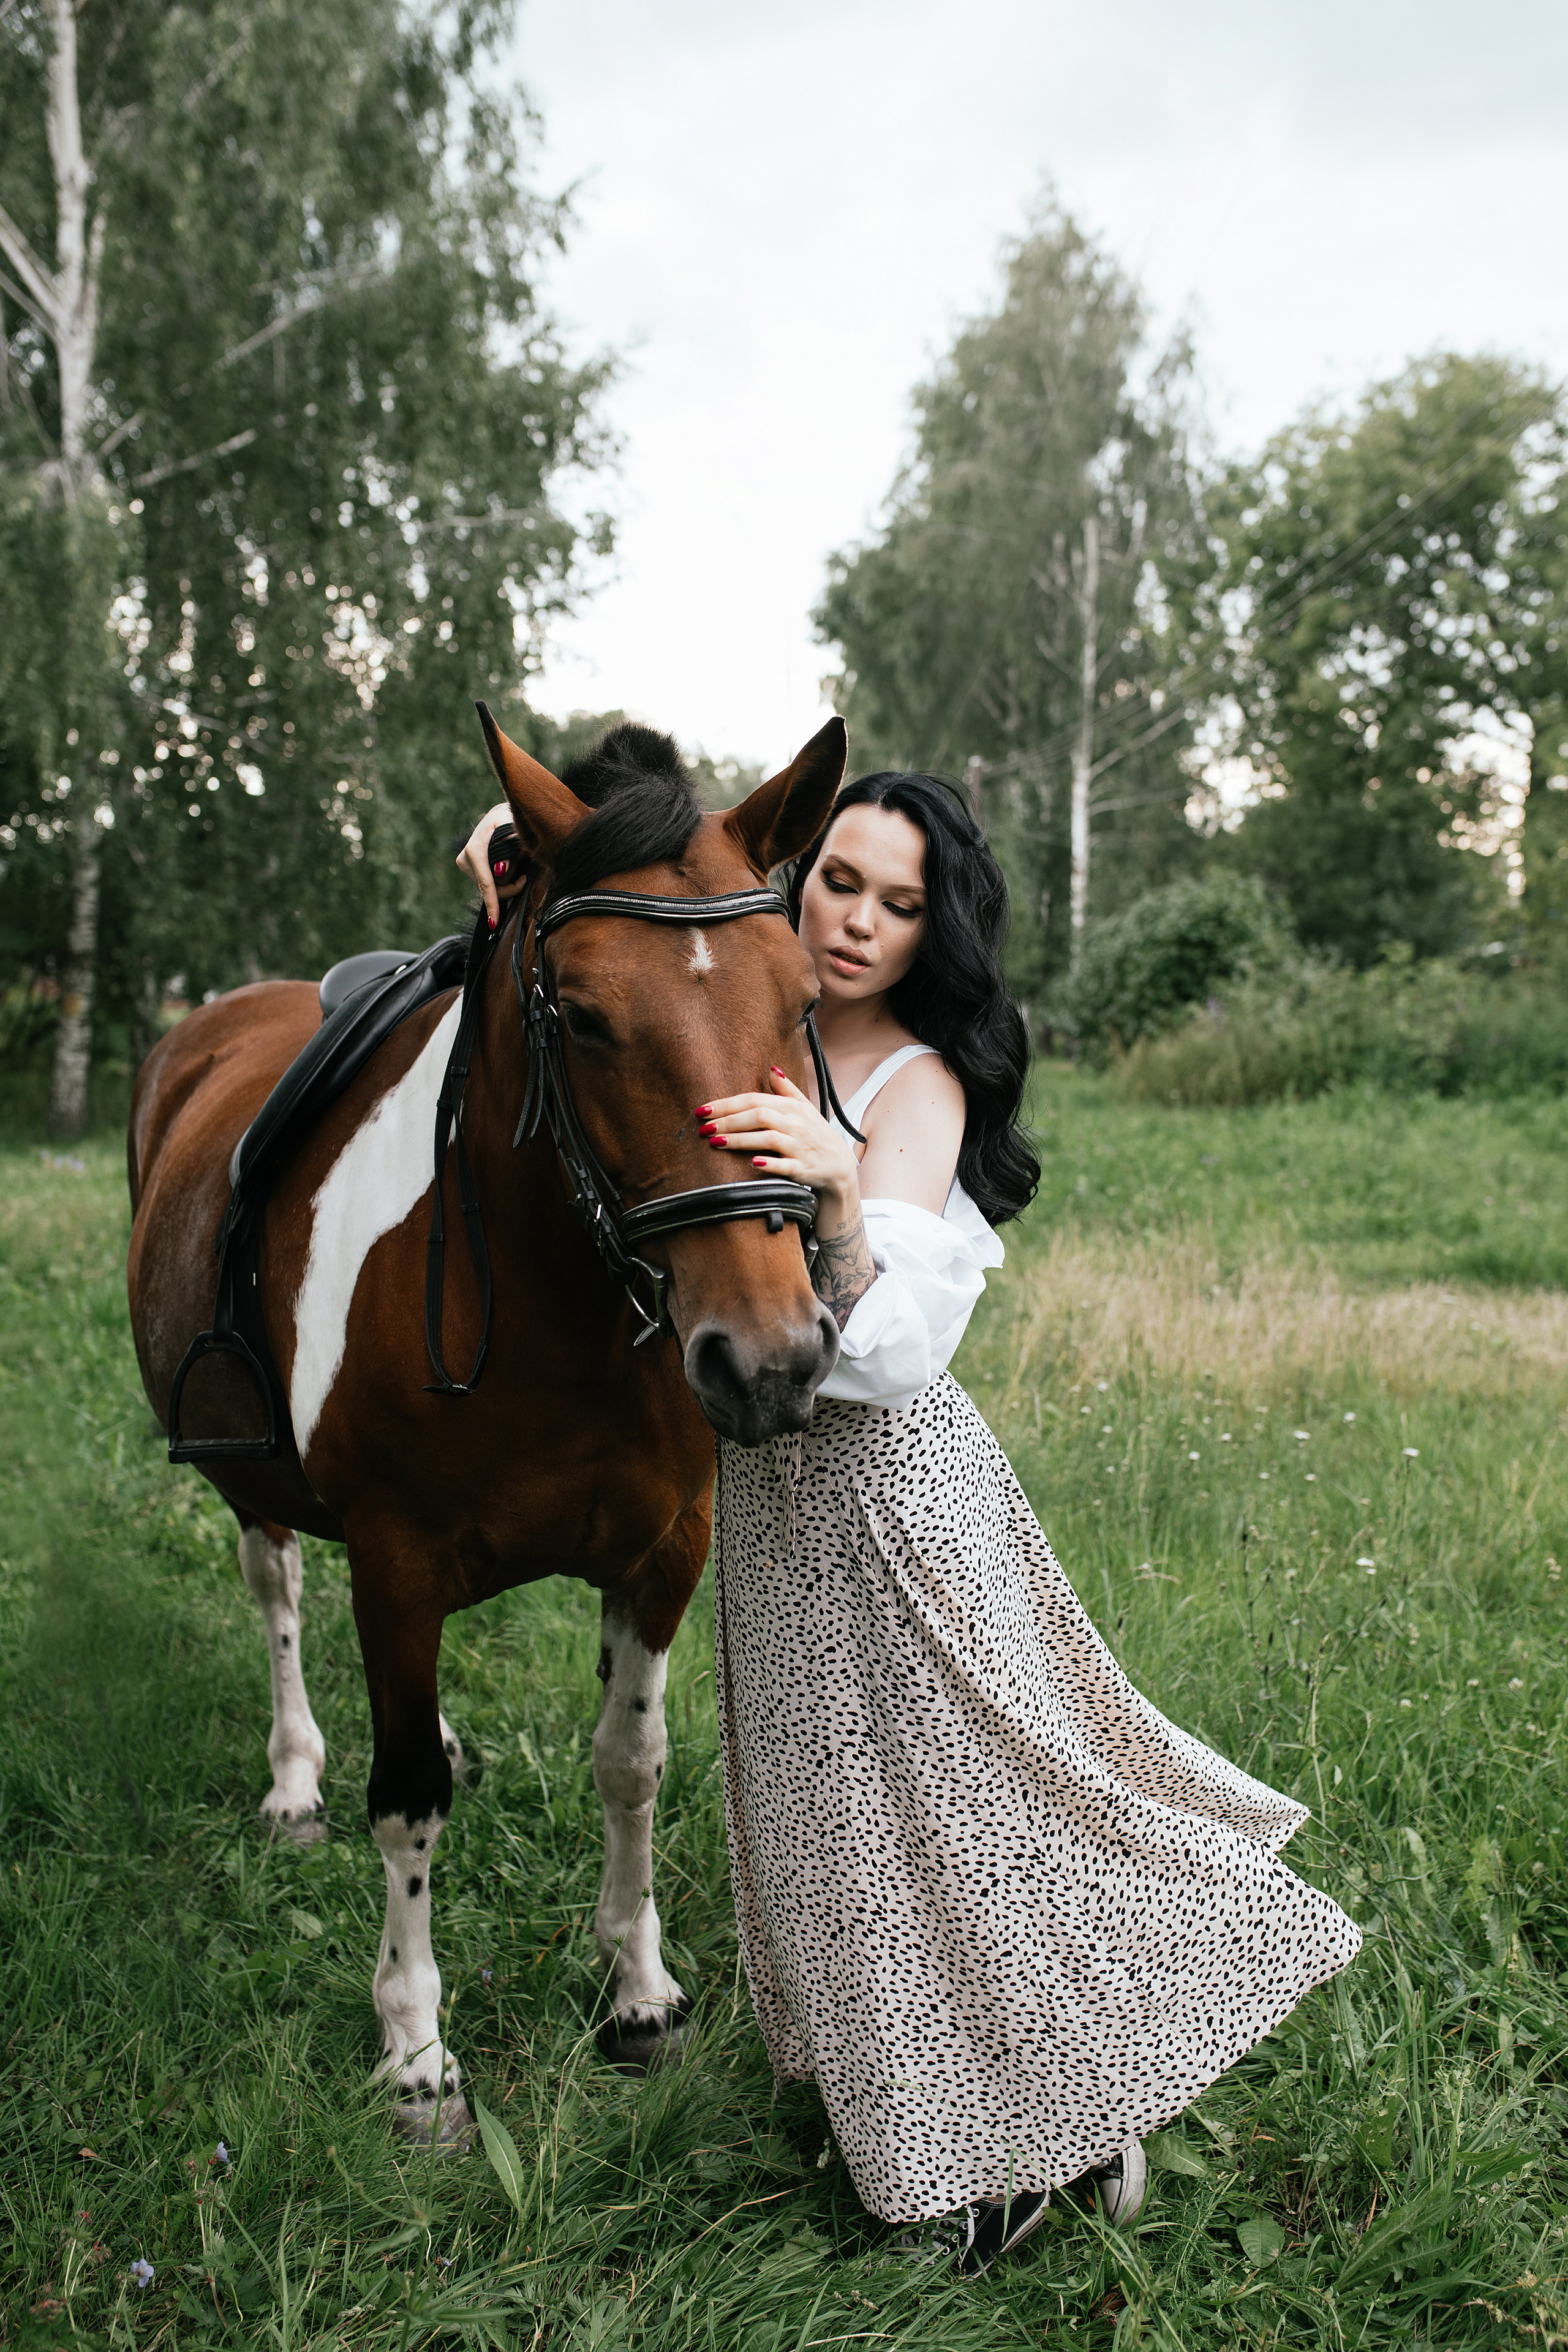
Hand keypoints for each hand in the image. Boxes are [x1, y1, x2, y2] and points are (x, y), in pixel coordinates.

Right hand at [456, 800, 528, 930]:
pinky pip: (486, 885)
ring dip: (505, 883)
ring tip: (516, 864)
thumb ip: (510, 850)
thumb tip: (499, 871)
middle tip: (524, 877)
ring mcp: (465, 864)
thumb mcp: (514, 831)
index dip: (492, 901)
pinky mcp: (467, 868)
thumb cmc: (509, 821)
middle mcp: (465, 858)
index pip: (485, 881)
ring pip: (488, 888)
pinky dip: (499, 882)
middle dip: (509, 887)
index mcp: (475, 848)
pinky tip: (507, 870)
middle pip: (489, 889)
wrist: (498, 817)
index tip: (494, 921)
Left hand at [696, 1068, 860, 1238]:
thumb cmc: (817, 1136)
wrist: (840, 1167)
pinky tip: (753, 1163)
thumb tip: (771, 1069)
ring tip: (716, 1143)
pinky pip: (786, 1165)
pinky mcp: (803, 1169)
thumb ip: (787, 1090)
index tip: (703, 1110)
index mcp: (793, 1108)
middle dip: (728, 1121)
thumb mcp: (806, 1109)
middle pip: (759, 1116)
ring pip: (768, 1138)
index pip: (755, 1100)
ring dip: (740, 1140)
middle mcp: (796, 1124)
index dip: (727, 1104)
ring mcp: (800, 1147)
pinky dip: (770, 1164)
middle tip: (703, 1128)